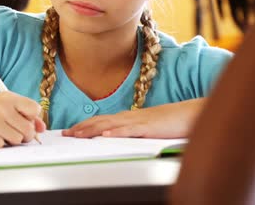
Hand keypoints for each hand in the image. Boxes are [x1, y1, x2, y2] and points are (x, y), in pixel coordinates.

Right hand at [0, 92, 45, 147]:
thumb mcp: (4, 105)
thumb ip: (25, 114)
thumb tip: (41, 128)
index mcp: (8, 98)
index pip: (35, 109)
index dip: (31, 119)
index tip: (23, 120)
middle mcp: (0, 108)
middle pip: (28, 129)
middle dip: (24, 135)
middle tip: (13, 132)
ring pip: (17, 140)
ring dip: (10, 141)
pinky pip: (1, 146)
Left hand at [62, 99, 203, 138]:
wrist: (188, 115)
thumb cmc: (168, 124)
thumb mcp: (145, 129)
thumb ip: (130, 132)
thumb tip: (114, 139)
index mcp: (127, 118)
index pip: (100, 121)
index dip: (84, 125)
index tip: (69, 131)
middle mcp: (128, 117)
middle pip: (100, 121)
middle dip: (81, 128)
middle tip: (65, 134)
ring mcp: (137, 121)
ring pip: (110, 125)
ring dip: (92, 130)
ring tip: (77, 135)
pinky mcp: (148, 127)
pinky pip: (129, 130)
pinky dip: (116, 132)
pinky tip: (105, 136)